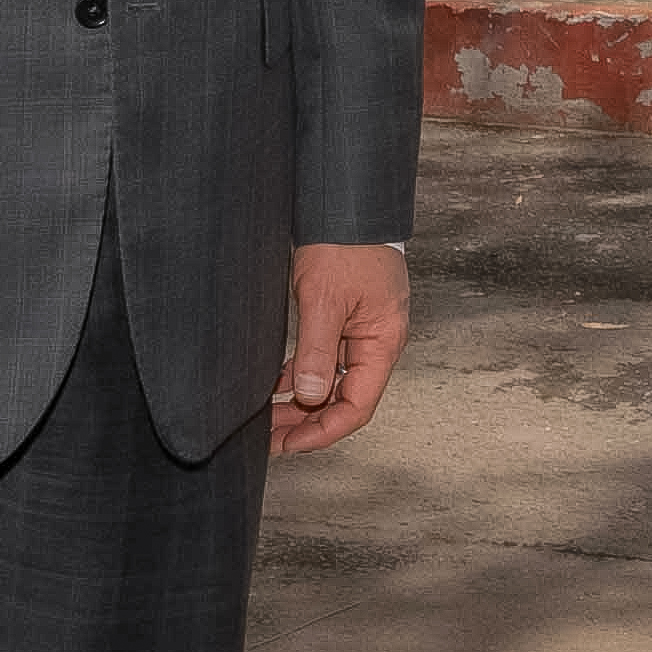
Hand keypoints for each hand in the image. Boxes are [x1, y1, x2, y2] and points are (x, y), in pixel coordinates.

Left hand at [273, 242, 411, 456]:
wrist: (347, 206)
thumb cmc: (345, 245)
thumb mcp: (324, 300)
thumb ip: (318, 351)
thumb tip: (312, 396)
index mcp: (382, 343)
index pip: (357, 406)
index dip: (324, 432)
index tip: (290, 445)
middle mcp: (376, 343)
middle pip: (345, 400)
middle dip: (308, 423)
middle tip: (270, 439)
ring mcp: (362, 333)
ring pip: (333, 382)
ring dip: (303, 402)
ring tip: (269, 419)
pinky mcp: (346, 320)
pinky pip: (327, 360)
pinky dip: (303, 375)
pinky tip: (277, 384)